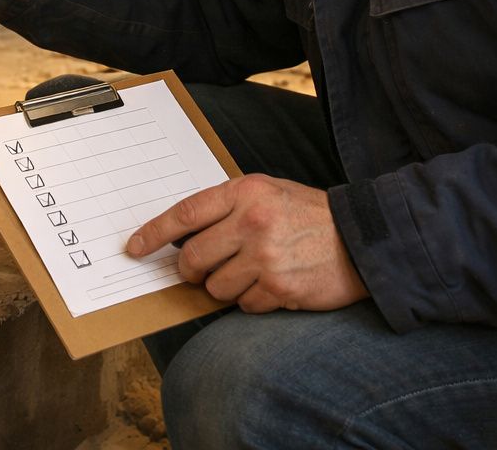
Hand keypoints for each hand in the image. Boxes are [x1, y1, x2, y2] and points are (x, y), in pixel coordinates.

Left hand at [126, 174, 368, 312]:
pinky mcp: (279, 288)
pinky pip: (243, 305)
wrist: (362, 240)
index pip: (184, 214)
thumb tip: (181, 236)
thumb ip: (227, 207)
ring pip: (215, 287)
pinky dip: (252, 300)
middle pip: (192, 258)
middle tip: (199, 270)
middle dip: (190, 270)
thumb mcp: (267, 193)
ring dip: (225, 286)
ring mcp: (265, 258)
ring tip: (251, 272)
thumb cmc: (308, 215)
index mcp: (245, 192)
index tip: (134, 248)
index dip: (153, 234)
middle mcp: (252, 223)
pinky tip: (272, 285)